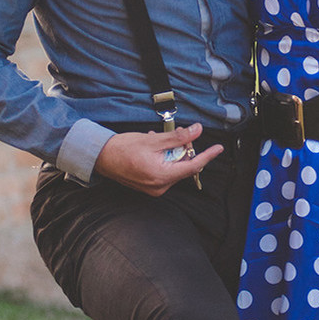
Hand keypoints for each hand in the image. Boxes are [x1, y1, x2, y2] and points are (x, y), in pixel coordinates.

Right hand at [93, 124, 223, 195]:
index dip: (207, 156)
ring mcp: (153, 188)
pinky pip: (164, 172)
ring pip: (173, 168)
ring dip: (171, 153)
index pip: (193, 166)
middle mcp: (159, 187)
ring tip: (158, 139)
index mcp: (162, 176)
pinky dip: (163, 159)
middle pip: (182, 167)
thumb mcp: (153, 139)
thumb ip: (177, 137)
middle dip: (182, 149)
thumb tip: (197, 131)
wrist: (100, 158)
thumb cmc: (122, 148)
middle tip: (177, 134)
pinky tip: (154, 148)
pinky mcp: (148, 187)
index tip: (218, 148)